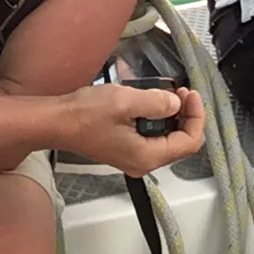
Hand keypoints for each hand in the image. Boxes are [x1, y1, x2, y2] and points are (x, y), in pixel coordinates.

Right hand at [62, 83, 204, 176]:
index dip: (196, 116)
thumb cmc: (87, 112)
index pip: (189, 143)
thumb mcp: (126, 101)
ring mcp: (135, 157)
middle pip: (182, 142)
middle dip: (188, 115)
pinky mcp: (127, 148)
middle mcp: (144, 163)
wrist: (57, 122)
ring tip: (172, 93)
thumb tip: (177, 104)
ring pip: (169, 139)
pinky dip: (161, 118)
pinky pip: (155, 136)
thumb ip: (156, 103)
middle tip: (182, 91)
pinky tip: (156, 101)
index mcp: (146, 157)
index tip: (190, 93)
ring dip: (176, 116)